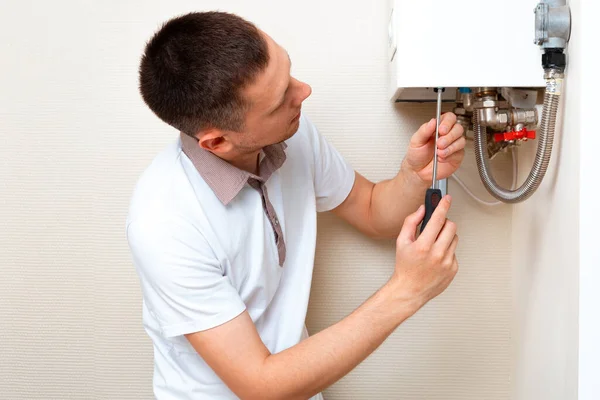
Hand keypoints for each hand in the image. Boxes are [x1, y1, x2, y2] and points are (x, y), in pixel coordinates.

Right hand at [390, 195, 458, 309]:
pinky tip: (437, 256)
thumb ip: (411, 222)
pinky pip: (454, 252)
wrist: (410, 290)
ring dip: (446, 237)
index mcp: (423, 246)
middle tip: (436, 227)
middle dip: (444, 223)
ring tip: (434, 244)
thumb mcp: (401, 242)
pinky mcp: (453, 269)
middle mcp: (437, 254)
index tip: (446, 199)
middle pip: (451, 226)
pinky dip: (447, 250)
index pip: (438, 219)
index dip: (443, 206)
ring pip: (454, 238)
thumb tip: (421, 210)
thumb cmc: (405, 267)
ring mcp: (447, 262)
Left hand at [403, 112, 465, 183]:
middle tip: (439, 143)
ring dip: (450, 147)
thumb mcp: (416, 141)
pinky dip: (449, 156)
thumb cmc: (416, 155)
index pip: (449, 118)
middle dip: (449, 136)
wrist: (417, 171)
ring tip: (439, 152)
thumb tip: (433, 121)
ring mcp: (453, 146)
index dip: (448, 122)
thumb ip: (424, 130)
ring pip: (461, 141)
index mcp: (438, 128)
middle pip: (458, 128)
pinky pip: (458, 153)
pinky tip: (441, 158)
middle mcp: (448, 135)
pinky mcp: (456, 157)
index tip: (441, 130)